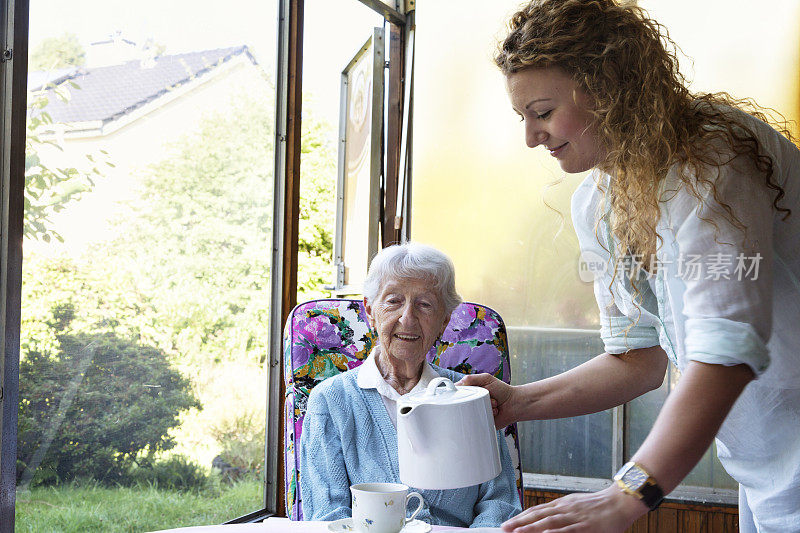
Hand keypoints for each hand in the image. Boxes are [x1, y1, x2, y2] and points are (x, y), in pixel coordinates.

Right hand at [456, 373, 516, 428]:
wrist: (514, 403)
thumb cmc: (501, 390)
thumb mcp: (486, 378)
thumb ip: (472, 378)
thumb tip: (458, 384)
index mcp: (469, 391)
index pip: (455, 393)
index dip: (455, 395)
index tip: (460, 395)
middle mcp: (470, 402)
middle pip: (461, 404)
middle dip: (475, 399)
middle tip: (485, 396)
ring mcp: (475, 413)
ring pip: (470, 413)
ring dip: (484, 407)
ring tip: (493, 403)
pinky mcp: (480, 422)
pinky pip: (478, 421)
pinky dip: (487, 415)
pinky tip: (494, 412)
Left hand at [500, 486, 647, 532]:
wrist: (620, 502)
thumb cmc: (599, 506)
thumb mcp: (576, 504)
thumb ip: (562, 511)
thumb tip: (546, 518)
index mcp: (562, 504)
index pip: (537, 510)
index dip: (521, 517)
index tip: (509, 522)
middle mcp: (565, 509)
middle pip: (538, 516)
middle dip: (520, 523)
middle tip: (504, 528)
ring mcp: (574, 518)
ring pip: (548, 523)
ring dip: (531, 528)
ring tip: (516, 532)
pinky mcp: (585, 526)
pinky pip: (567, 530)